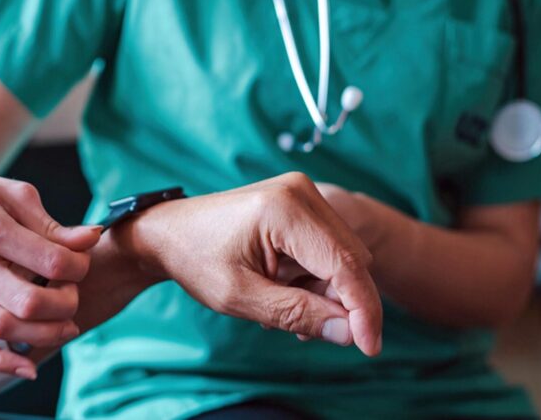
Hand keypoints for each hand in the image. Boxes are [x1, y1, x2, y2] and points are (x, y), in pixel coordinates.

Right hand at [0, 158, 101, 377]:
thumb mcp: (13, 195)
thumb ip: (52, 225)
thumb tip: (92, 238)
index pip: (49, 261)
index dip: (79, 266)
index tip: (82, 261)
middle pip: (27, 301)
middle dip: (65, 304)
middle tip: (73, 293)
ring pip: (1, 328)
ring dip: (44, 335)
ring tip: (67, 326)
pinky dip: (2, 362)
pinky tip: (30, 368)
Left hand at [114, 172, 382, 355]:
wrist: (170, 231)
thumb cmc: (197, 260)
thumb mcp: (241, 297)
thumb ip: (297, 313)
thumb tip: (349, 334)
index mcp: (285, 209)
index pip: (345, 264)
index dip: (363, 310)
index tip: (370, 348)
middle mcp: (301, 192)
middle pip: (352, 259)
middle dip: (341, 301)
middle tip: (302, 327)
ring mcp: (302, 193)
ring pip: (344, 256)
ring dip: (325, 289)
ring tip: (279, 301)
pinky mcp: (301, 201)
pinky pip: (330, 247)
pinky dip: (316, 275)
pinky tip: (284, 286)